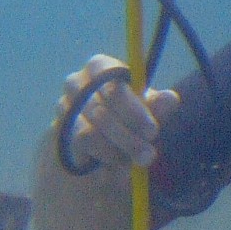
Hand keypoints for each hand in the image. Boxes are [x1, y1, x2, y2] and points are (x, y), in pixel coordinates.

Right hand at [58, 54, 179, 170]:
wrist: (105, 135)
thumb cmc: (131, 113)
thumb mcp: (149, 109)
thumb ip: (159, 105)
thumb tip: (170, 98)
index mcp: (101, 66)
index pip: (112, 82)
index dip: (133, 109)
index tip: (152, 131)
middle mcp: (77, 82)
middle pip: (101, 111)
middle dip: (129, 137)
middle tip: (149, 155)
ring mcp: (64, 106)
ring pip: (90, 133)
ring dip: (117, 150)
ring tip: (137, 160)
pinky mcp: (60, 129)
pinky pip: (82, 147)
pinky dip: (105, 157)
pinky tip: (119, 163)